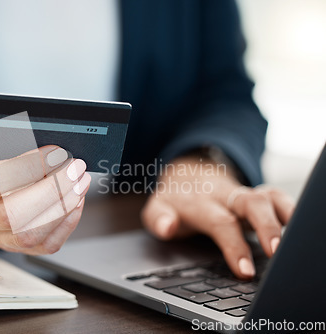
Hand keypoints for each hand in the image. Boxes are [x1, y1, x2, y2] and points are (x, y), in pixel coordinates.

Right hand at [0, 145, 90, 254]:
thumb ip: (21, 145)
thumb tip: (56, 153)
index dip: (28, 167)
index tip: (55, 153)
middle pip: (10, 214)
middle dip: (51, 191)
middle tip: (73, 170)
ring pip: (28, 235)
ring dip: (62, 207)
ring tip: (79, 183)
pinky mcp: (13, 245)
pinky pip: (44, 244)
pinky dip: (66, 222)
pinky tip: (75, 202)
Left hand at [141, 154, 294, 278]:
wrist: (187, 174)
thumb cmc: (175, 199)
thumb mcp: (156, 208)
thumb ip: (158, 219)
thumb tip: (167, 227)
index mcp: (201, 201)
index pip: (220, 222)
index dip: (234, 246)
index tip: (246, 270)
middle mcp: (225, 195)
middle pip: (251, 203)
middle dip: (267, 226)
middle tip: (276, 253)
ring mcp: (242, 193)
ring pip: (268, 197)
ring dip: (284, 216)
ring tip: (293, 242)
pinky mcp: (255, 195)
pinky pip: (276, 197)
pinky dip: (290, 209)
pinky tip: (296, 227)